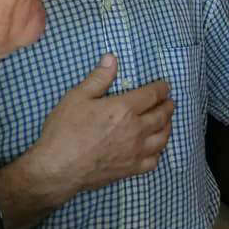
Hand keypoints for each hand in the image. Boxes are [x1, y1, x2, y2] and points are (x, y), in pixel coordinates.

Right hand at [23, 54, 174, 203]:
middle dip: (168, 106)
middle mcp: (135, 130)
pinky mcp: (130, 169)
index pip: (152, 95)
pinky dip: (158, 152)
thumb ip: (98, 78)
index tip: (165, 86)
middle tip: (170, 102)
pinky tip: (155, 148)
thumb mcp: (77, 97)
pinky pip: (153, 161)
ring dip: (168, 127)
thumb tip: (112, 59)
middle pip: (161, 116)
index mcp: (124, 109)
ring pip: (162, 138)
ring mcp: (135, 152)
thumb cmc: (65, 130)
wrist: (58, 168)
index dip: (161, 89)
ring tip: (167, 121)